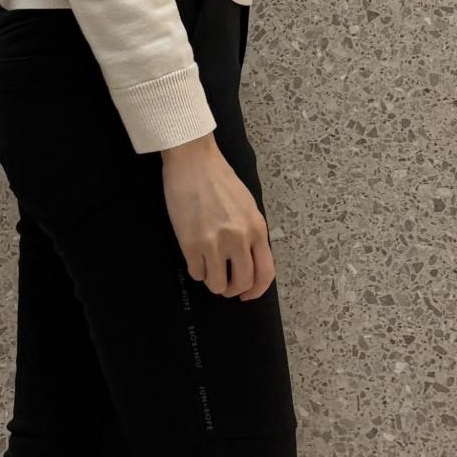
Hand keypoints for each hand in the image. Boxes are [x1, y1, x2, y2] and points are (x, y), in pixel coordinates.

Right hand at [161, 138, 275, 299]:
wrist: (193, 161)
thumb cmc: (219, 178)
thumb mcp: (247, 206)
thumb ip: (251, 233)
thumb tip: (247, 260)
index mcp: (257, 228)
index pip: (265, 273)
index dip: (256, 290)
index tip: (247, 295)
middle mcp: (240, 238)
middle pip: (242, 283)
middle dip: (232, 289)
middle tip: (225, 285)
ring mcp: (215, 243)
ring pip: (217, 284)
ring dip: (213, 281)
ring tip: (207, 268)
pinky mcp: (191, 243)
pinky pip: (197, 273)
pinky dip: (196, 270)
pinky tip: (194, 256)